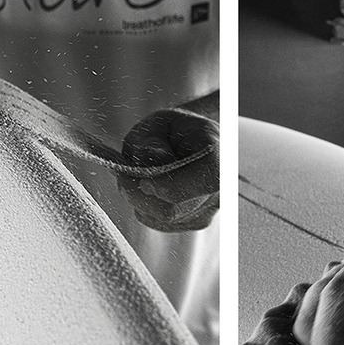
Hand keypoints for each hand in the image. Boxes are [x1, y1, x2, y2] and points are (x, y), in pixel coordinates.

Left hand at [116, 108, 218, 231]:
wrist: (188, 140)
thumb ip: (152, 139)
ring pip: (162, 217)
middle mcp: (221, 190)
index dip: (169, 186)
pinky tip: (149, 186)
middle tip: (122, 173)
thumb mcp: (159, 122)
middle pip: (173, 208)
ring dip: (140, 199)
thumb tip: (151, 157)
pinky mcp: (194, 222)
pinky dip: (145, 206)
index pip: (204, 180)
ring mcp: (209, 210)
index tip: (142, 180)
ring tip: (139, 174)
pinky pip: (158, 222)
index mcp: (221, 157)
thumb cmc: (174, 129)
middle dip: (140, 194)